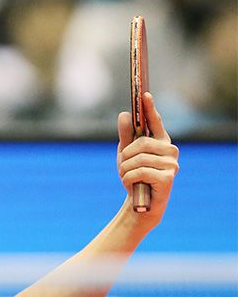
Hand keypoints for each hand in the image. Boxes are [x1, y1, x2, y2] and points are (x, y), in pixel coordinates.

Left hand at [117, 92, 179, 224]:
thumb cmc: (134, 175)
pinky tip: (131, 184)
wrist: (140, 202)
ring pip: (138, 158)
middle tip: (123, 166)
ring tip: (127, 176)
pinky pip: (139, 172)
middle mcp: (170, 150)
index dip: (150, 108)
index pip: (155, 121)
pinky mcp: (168, 178)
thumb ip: (126, 135)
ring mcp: (172, 165)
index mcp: (160, 141)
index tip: (145, 94)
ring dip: (125, 169)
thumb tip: (125, 114)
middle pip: (141, 143)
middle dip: (126, 155)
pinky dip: (128, 178)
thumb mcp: (126, 154)